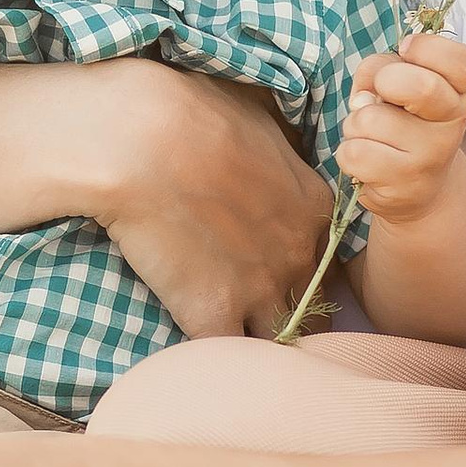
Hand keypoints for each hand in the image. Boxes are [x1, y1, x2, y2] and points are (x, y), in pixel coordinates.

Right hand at [84, 63, 332, 338]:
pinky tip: (198, 345)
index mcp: (313, 206)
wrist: (140, 140)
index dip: (298, 263)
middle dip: (287, 306)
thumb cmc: (192, 111)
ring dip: (259, 338)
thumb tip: (275, 144)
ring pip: (281, 337)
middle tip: (249, 301)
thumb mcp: (256, 113)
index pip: (325, 254)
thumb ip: (277, 146)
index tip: (268, 263)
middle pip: (312, 302)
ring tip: (229, 332)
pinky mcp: (213, 314)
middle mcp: (298, 253)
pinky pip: (230, 354)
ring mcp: (260, 290)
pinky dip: (217, 355)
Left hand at [337, 31, 465, 228]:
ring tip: (372, 136)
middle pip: (420, 86)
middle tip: (381, 95)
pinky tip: (367, 161)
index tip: (405, 50)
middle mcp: (452, 122)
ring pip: (369, 119)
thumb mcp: (398, 85)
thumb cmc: (401, 124)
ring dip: (355, 124)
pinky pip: (354, 153)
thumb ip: (381, 69)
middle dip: (384, 81)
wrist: (417, 189)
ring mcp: (431, 155)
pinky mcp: (404, 182)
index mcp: (457, 90)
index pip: (460, 61)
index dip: (426, 47)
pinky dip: (348, 154)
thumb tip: (365, 97)